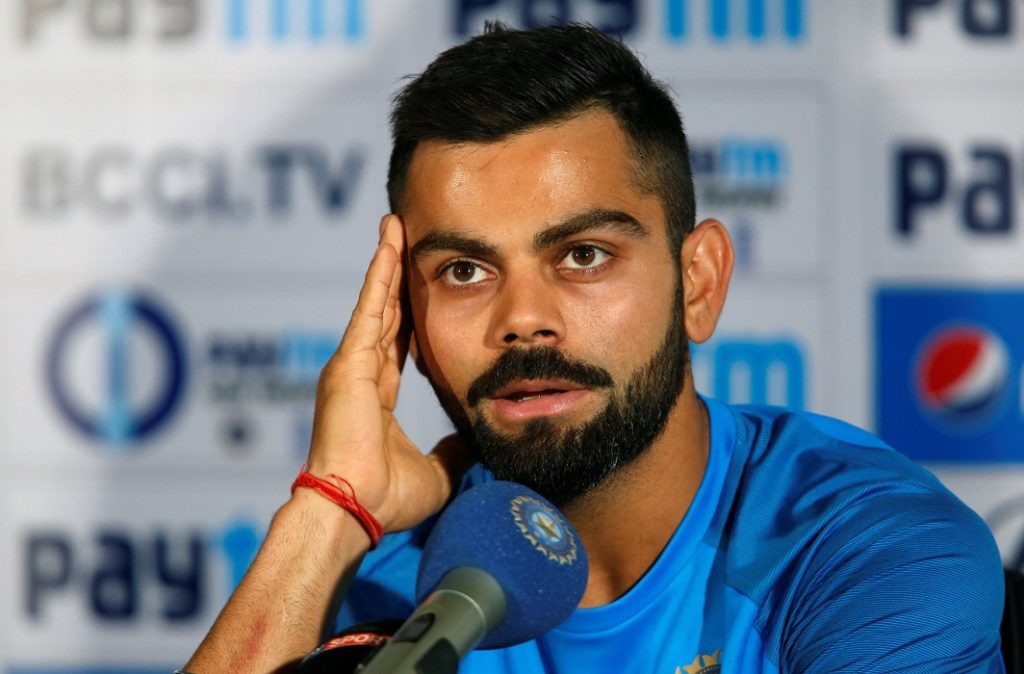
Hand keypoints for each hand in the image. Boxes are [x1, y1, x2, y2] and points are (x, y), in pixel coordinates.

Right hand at [304, 215, 470, 533]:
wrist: (354, 509)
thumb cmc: (387, 499)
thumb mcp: (436, 470)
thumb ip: (453, 451)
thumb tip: (475, 439)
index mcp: (377, 398)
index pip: (398, 344)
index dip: (410, 313)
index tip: (423, 287)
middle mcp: (361, 375)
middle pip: (386, 313)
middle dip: (397, 276)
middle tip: (406, 237)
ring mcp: (351, 365)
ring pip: (377, 302)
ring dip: (388, 262)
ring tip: (397, 225)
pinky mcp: (348, 360)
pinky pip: (371, 307)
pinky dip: (380, 273)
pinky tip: (389, 242)